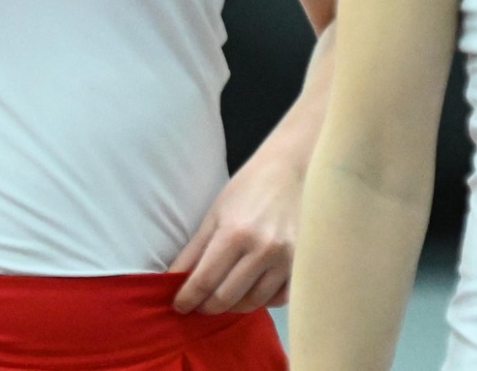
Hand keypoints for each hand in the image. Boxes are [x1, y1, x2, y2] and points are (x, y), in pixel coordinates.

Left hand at [169, 144, 303, 313]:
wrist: (291, 170)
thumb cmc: (248, 189)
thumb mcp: (215, 214)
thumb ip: (194, 250)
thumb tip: (173, 280)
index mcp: (234, 234)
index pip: (203, 281)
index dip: (187, 299)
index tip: (179, 306)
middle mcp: (262, 249)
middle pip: (227, 298)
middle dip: (207, 307)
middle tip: (199, 305)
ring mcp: (286, 259)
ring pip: (254, 302)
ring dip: (234, 305)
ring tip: (224, 297)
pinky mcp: (303, 263)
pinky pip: (281, 297)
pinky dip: (264, 300)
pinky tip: (253, 290)